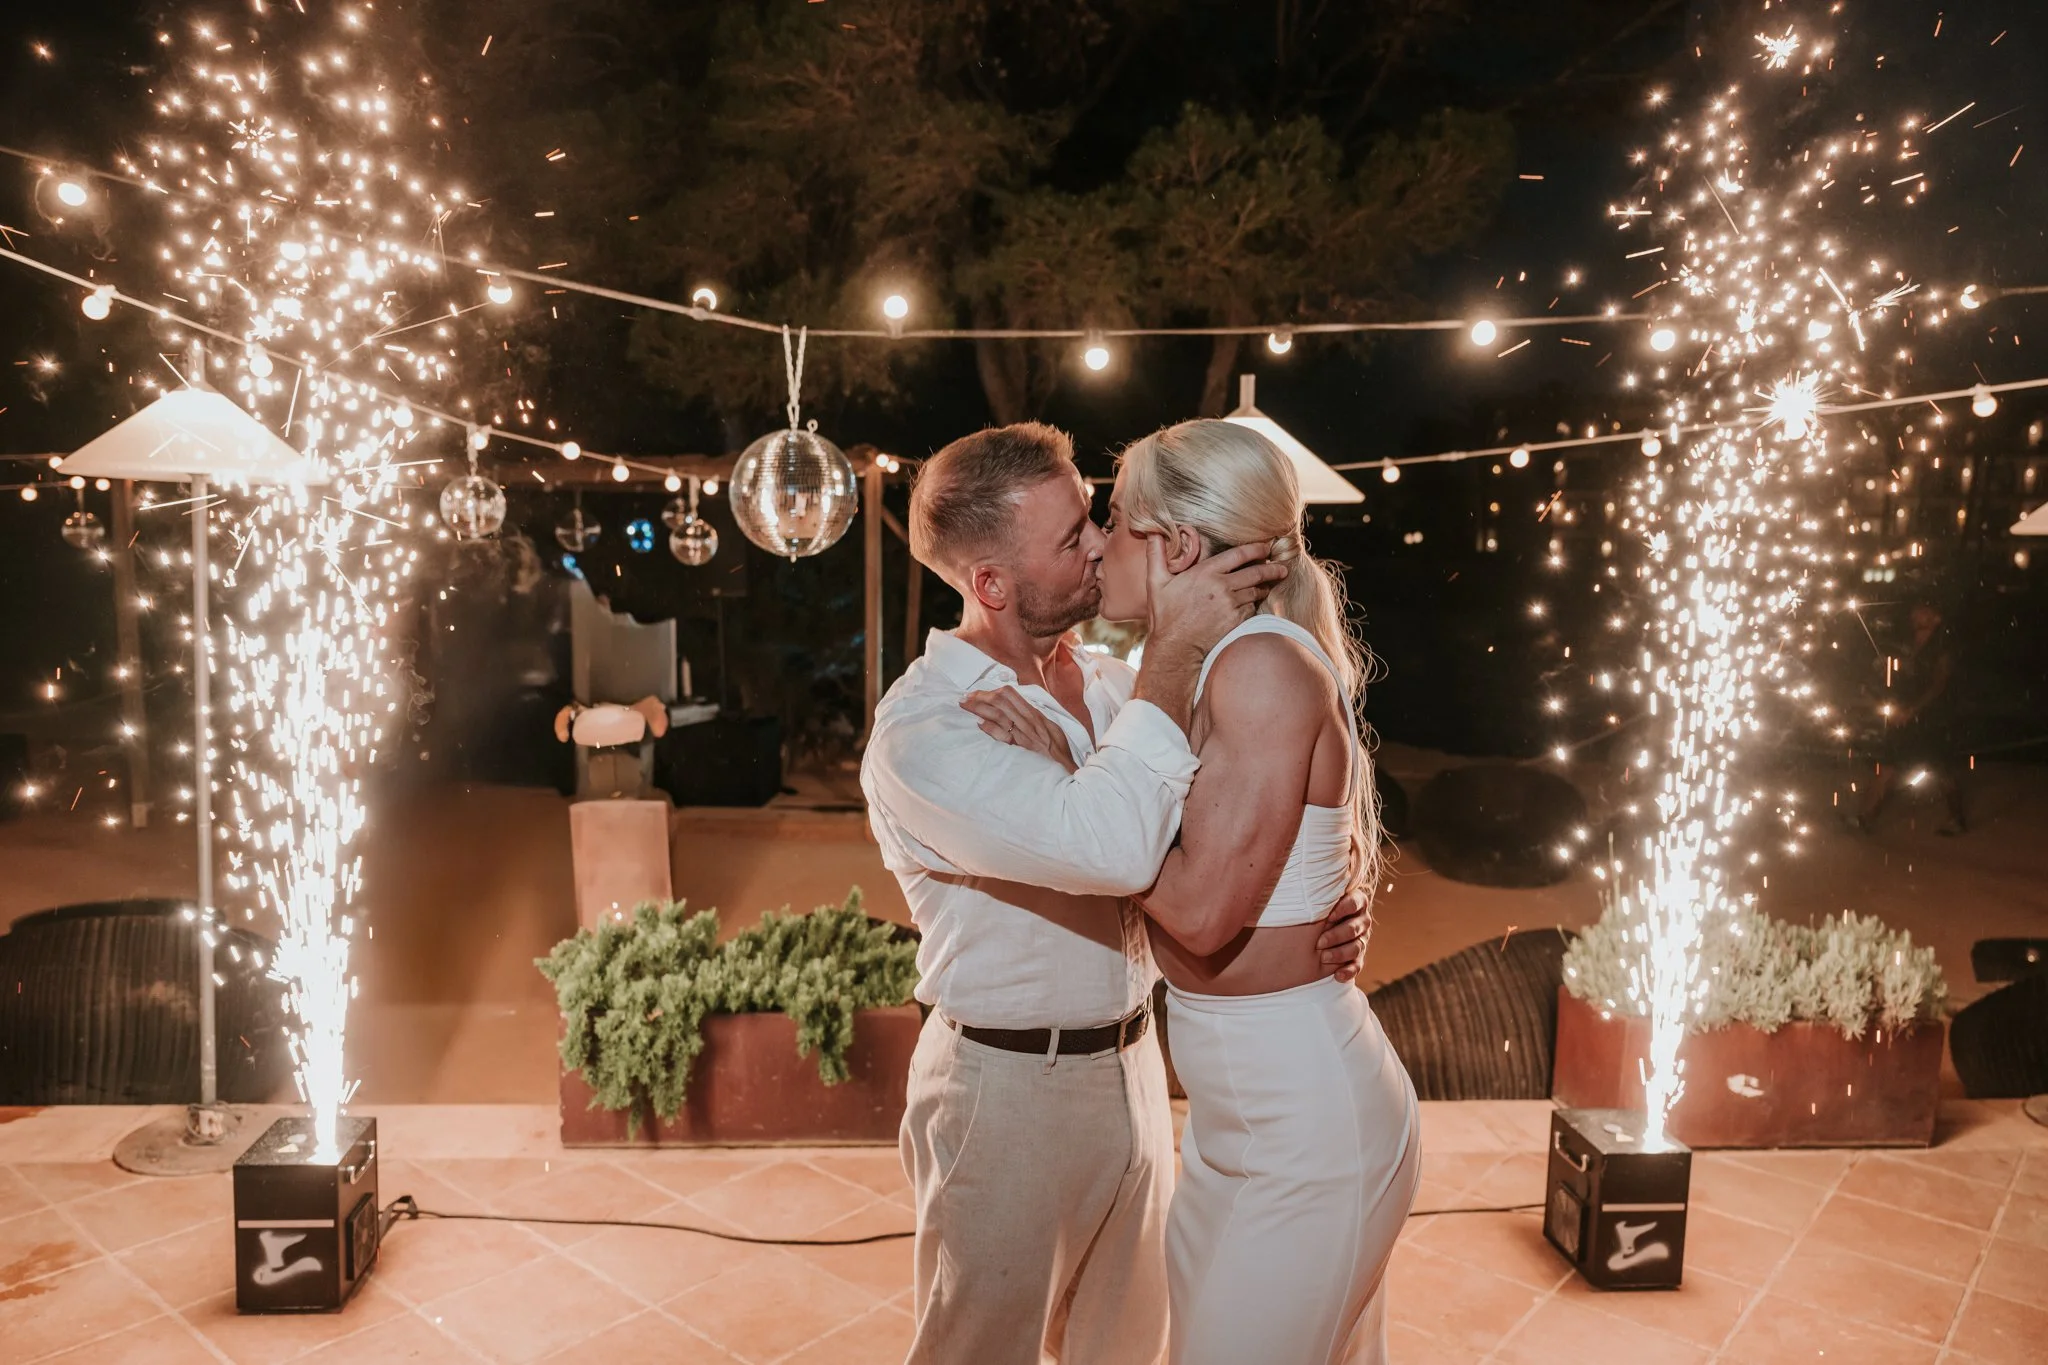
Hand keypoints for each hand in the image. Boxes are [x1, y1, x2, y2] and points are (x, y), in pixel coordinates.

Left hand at [961, 687, 1078, 773]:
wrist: (1064, 769)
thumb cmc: (1058, 750)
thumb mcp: (1050, 726)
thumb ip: (1034, 716)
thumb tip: (1019, 707)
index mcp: (1035, 714)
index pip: (1011, 695)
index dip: (992, 691)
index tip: (979, 692)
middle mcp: (1028, 722)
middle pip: (1001, 702)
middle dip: (981, 697)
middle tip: (965, 697)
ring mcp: (1024, 736)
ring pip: (999, 715)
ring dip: (980, 708)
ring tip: (966, 705)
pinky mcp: (1020, 750)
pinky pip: (1003, 736)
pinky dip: (990, 728)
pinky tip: (979, 723)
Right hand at [1145, 537, 1286, 663]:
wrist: (1175, 647)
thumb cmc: (1165, 614)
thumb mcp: (1156, 582)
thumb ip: (1156, 554)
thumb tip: (1152, 532)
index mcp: (1206, 573)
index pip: (1239, 554)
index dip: (1256, 548)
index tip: (1267, 546)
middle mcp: (1222, 587)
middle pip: (1256, 572)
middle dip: (1272, 568)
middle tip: (1281, 567)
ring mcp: (1231, 605)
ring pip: (1256, 591)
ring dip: (1264, 587)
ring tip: (1268, 584)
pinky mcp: (1236, 621)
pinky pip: (1252, 608)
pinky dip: (1254, 604)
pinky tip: (1253, 602)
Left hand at [1315, 888, 1372, 983]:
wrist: (1314, 930)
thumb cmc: (1312, 908)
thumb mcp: (1315, 898)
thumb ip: (1313, 893)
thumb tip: (1292, 878)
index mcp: (1355, 901)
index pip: (1355, 902)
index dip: (1343, 909)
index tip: (1327, 917)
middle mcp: (1361, 919)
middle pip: (1355, 927)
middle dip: (1337, 935)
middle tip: (1318, 943)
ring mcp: (1361, 938)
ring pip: (1357, 947)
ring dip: (1340, 953)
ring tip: (1324, 958)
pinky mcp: (1358, 956)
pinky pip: (1358, 965)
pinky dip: (1349, 971)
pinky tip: (1337, 975)